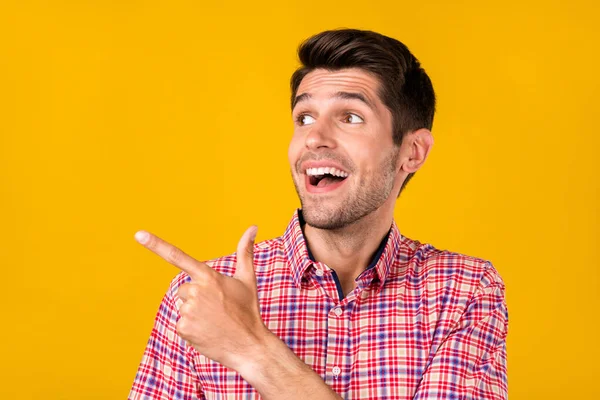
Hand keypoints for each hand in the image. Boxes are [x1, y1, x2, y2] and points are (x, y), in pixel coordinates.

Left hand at [134, 225, 270, 370]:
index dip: (156, 245)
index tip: (139, 235)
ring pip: (183, 306)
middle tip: (217, 308)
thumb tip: (253, 227)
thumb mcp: (248, 279)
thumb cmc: (248, 311)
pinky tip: (207, 331)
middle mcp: (196, 291)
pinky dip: (192, 328)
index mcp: (209, 277)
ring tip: (214, 321)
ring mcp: (188, 310)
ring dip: (195, 312)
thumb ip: (245, 251)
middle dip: (197, 297)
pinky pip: (181, 323)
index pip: (178, 257)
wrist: (249, 345)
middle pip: (184, 289)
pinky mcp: (183, 328)